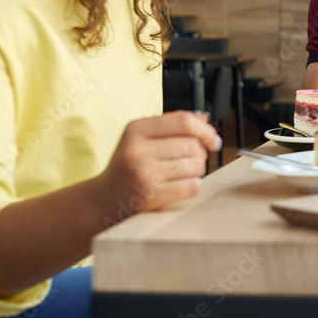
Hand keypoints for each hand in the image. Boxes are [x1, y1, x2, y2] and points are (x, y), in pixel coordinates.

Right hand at [96, 111, 220, 219]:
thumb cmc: (130, 164)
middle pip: (193, 145)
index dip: (205, 130)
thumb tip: (204, 119)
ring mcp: (144, 174)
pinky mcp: (151, 196)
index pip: (183, 121)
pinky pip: (193, 186)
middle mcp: (137, 150)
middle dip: (199, 152)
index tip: (212, 139)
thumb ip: (173, 125)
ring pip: (196, 166)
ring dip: (196, 170)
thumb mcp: (143, 137)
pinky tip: (177, 185)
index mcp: (136, 129)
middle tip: (187, 159)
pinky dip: (192, 185)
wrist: (105, 198)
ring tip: (178, 173)